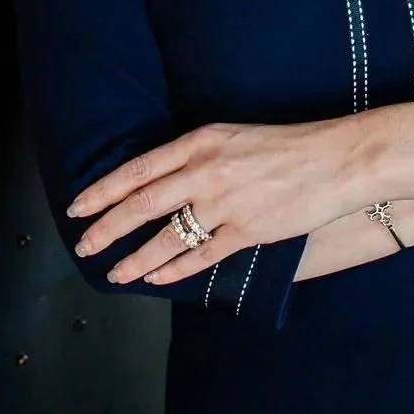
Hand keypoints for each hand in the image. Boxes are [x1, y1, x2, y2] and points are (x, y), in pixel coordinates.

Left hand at [66, 116, 362, 287]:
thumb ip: (195, 155)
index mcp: (200, 141)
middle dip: (106, 228)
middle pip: (142, 204)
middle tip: (83, 246)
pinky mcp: (247, 231)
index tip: (78, 207)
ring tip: (115, 273)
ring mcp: (225, 204)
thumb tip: (157, 179)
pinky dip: (174, 269)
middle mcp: (206, 171)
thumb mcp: (232, 135)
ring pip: (166, 237)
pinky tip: (156, 277)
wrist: (335, 159)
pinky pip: (201, 257)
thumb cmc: (286, 144)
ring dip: (135, 258)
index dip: (103, 190)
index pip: (138, 169)